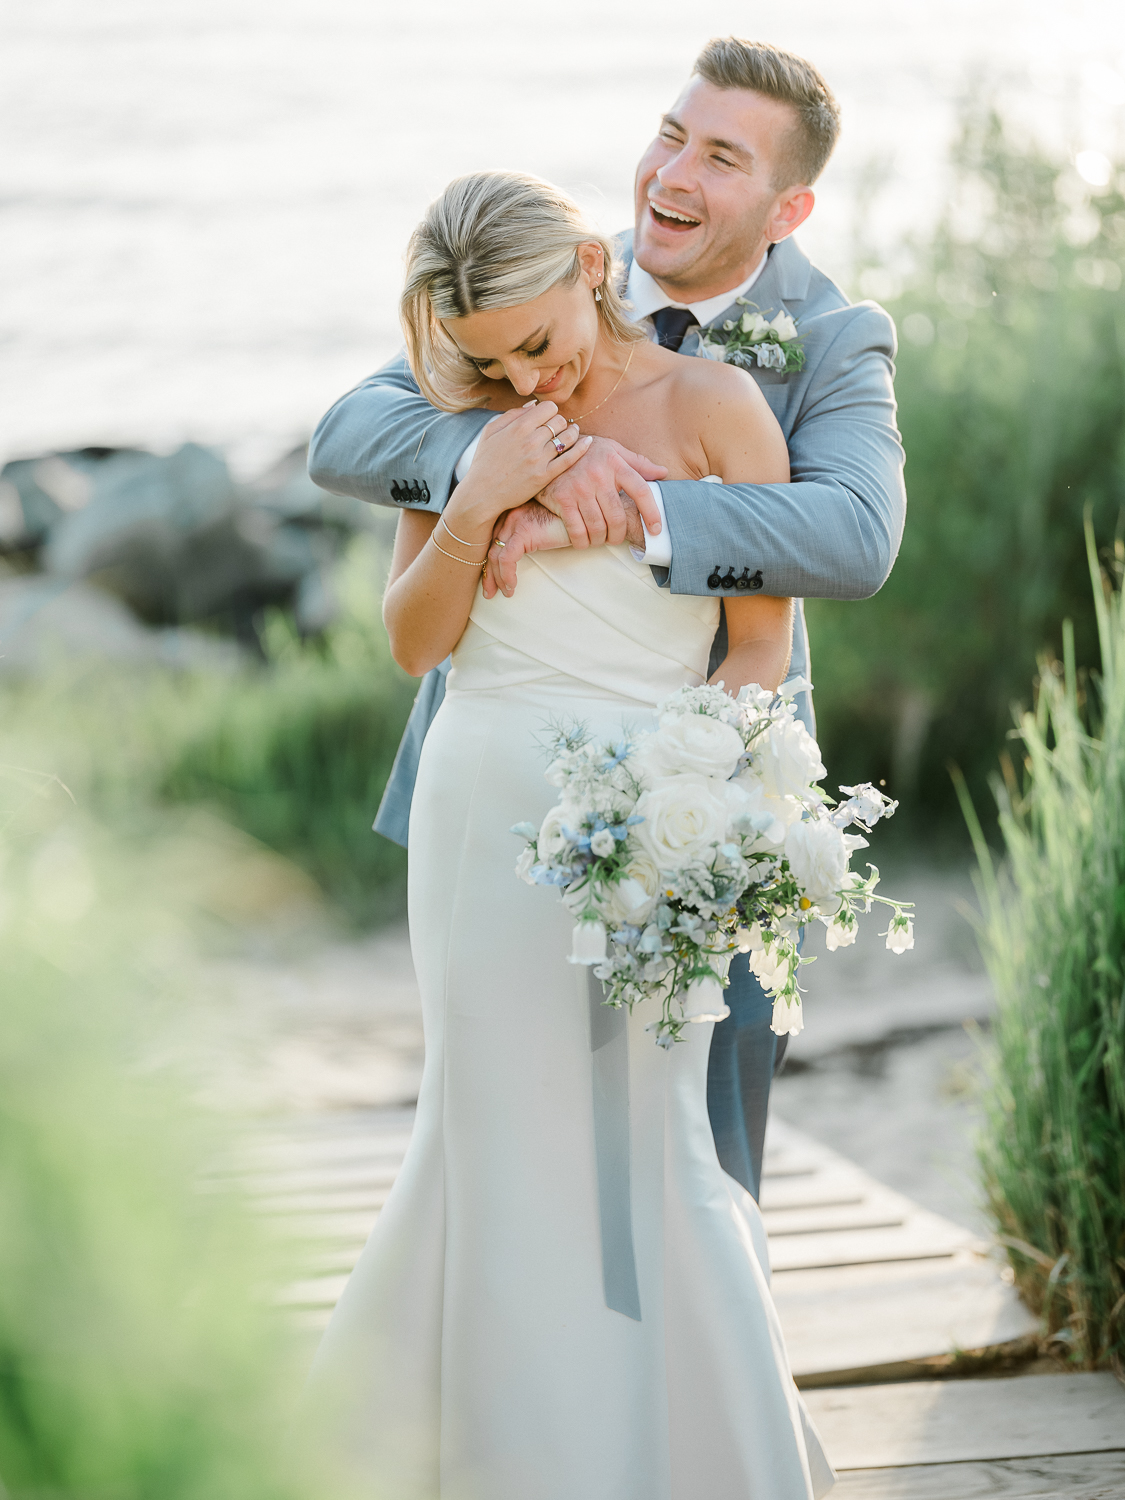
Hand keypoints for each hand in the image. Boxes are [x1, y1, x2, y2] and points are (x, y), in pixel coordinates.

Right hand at [447, 402, 589, 536]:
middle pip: (559, 421)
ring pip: (567, 437)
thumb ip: (512, 414)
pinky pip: (570, 458)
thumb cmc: (484, 462)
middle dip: (560, 422)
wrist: (482, 494)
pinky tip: (587, 442)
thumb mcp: (490, 432)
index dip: (551, 411)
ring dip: (572, 433)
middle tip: (559, 429)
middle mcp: (530, 441)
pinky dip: (581, 448)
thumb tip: (534, 404)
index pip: (548, 407)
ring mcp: (539, 459)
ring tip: (572, 433)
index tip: (548, 418)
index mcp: (517, 427)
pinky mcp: (545, 476)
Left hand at [483, 502, 570, 598]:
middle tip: (489, 592)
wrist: (586, 511)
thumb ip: (532, 538)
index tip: (492, 580)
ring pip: (495, 555)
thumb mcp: (545, 530)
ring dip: (497, 578)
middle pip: (490, 548)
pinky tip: (513, 586)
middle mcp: (510, 515)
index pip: (493, 541)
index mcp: (513, 513)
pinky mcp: (524, 531)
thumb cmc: (570, 521)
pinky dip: (507, 575)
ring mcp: (515, 521)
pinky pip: (507, 558)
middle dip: (488, 573)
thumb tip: (521, 559)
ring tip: (506, 593)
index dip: (490, 563)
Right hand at [536, 436, 666, 548]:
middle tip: (616, 538)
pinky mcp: (562, 499)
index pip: (641, 491)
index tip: (656, 530)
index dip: (652, 513)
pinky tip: (584, 541)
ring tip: (601, 539)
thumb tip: (663, 473)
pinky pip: (577, 531)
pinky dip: (582, 542)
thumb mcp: (612, 450)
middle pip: (618, 517)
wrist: (548, 450)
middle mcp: (598, 475)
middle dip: (619, 534)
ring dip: (601, 540)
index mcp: (615, 463)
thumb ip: (638, 463)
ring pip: (598, 527)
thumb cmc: (587, 454)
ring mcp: (579, 488)